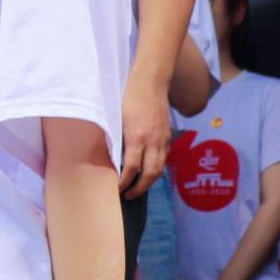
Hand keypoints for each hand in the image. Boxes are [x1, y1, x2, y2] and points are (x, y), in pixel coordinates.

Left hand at [117, 71, 171, 198]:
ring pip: (160, 168)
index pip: (132, 168)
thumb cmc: (128, 99)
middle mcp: (153, 141)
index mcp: (137, 138)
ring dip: (150, 182)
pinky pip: (164, 157)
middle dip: (140, 188)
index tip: (117, 188)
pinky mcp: (168, 136)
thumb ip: (116, 138)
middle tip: (129, 196)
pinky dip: (157, 168)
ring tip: (138, 188)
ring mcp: (163, 139)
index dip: (124, 181)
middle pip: (150, 173)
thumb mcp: (116, 119)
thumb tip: (111, 156)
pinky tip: (149, 172)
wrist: (150, 84)